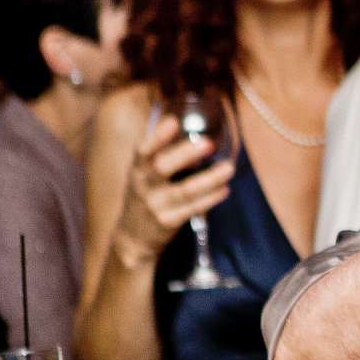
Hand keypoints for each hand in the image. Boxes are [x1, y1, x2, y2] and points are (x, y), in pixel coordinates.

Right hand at [115, 114, 233, 262]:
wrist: (131, 238)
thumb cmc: (145, 196)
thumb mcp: (143, 174)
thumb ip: (160, 154)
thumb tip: (182, 122)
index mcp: (138, 169)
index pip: (144, 150)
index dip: (158, 136)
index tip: (174, 122)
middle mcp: (144, 186)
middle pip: (162, 168)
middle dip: (184, 154)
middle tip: (208, 143)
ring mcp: (155, 205)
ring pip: (184, 191)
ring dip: (209, 179)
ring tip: (228, 168)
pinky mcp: (168, 222)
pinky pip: (192, 209)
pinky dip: (210, 199)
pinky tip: (224, 189)